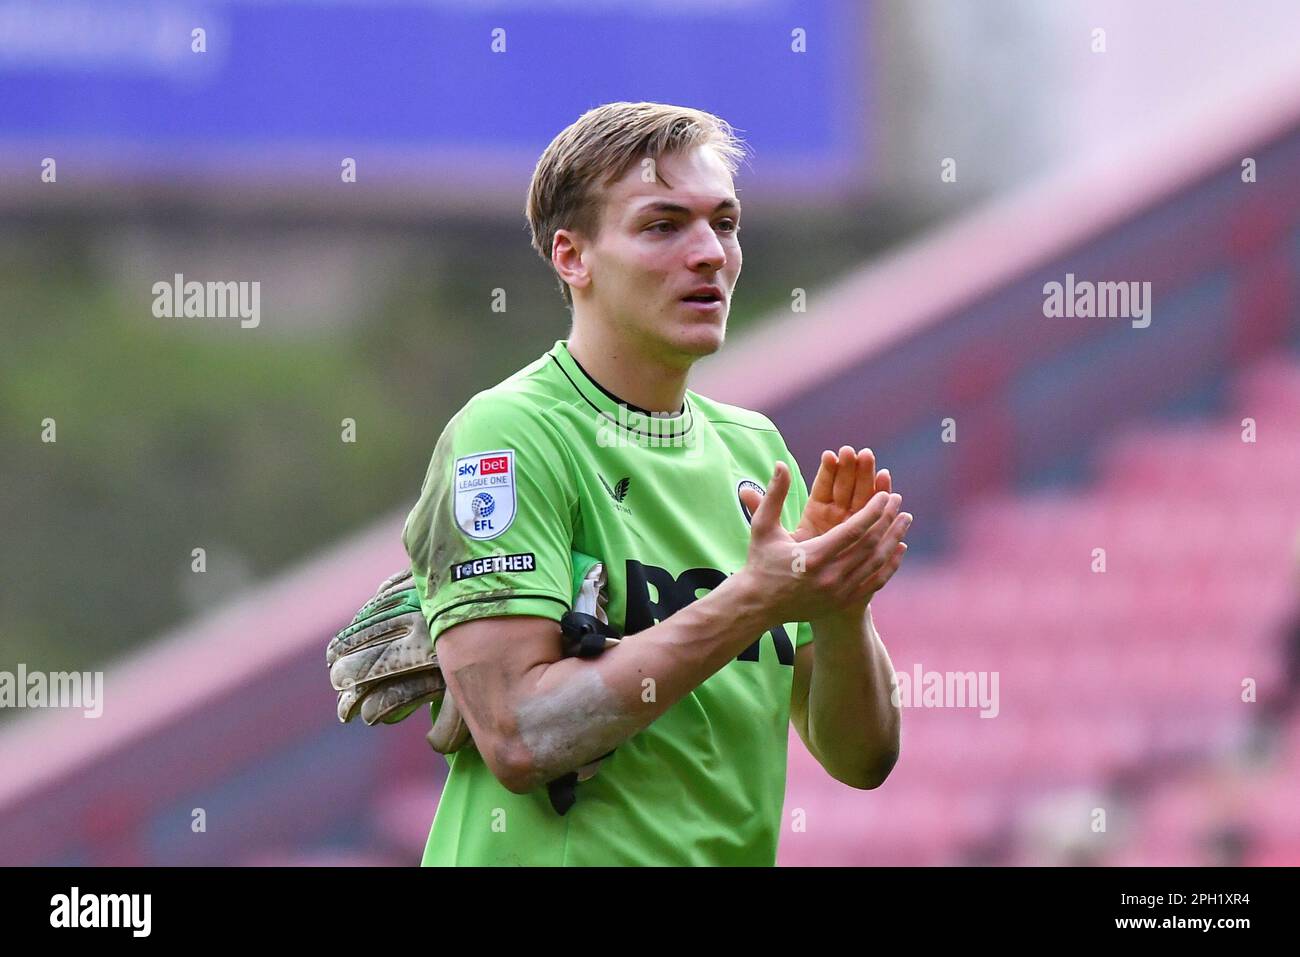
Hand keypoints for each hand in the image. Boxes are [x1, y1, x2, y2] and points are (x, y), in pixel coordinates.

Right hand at [739, 461, 911, 625]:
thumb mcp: (762, 527)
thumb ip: (774, 495)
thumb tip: (781, 464)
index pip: (853, 530)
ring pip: (876, 562)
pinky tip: (899, 547)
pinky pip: (875, 581)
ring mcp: (838, 593)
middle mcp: (829, 577)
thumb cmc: (760, 561)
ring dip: (893, 538)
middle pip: (869, 545)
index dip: (872, 511)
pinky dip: (890, 564)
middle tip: (898, 500)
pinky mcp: (843, 602)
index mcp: (811, 557)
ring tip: (905, 519)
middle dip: (887, 520)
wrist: (758, 605)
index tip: (885, 494)